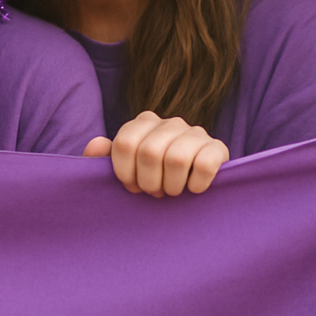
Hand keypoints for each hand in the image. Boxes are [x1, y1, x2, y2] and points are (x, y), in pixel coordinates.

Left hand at [83, 110, 228, 196]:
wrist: (191, 188)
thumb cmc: (150, 179)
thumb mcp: (123, 171)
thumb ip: (101, 160)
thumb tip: (97, 144)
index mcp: (144, 122)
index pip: (125, 142)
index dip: (125, 172)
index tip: (132, 187)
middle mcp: (170, 122)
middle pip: (149, 152)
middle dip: (149, 182)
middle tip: (155, 193)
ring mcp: (196, 132)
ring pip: (177, 159)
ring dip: (172, 186)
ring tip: (172, 191)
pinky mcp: (218, 148)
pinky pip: (205, 165)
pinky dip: (196, 184)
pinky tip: (193, 189)